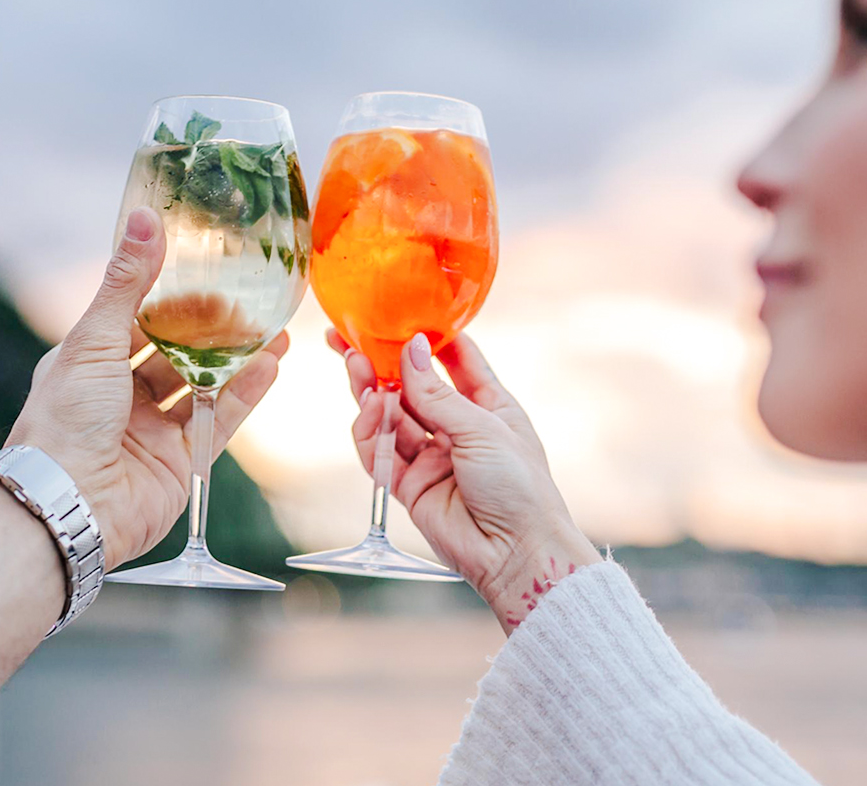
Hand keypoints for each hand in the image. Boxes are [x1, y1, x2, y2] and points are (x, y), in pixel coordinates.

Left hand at [7, 207, 288, 570]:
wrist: (68, 505)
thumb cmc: (65, 420)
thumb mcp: (94, 340)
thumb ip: (126, 282)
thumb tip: (143, 218)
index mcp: (88, 363)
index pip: (135, 319)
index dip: (170, 297)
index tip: (207, 272)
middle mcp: (118, 396)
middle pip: (173, 352)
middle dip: (210, 328)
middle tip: (247, 300)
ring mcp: (150, 430)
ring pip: (201, 385)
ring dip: (235, 358)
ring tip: (273, 329)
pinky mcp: (179, 462)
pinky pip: (218, 422)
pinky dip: (244, 394)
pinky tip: (270, 365)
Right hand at [331, 329, 598, 632]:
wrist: (516, 554)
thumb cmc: (519, 486)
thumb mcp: (481, 428)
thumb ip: (438, 392)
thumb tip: (411, 347)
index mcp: (488, 406)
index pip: (455, 359)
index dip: (427, 337)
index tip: (398, 313)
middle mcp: (457, 427)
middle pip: (410, 386)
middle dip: (380, 362)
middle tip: (347, 338)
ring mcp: (431, 456)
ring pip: (390, 416)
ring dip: (370, 391)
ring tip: (354, 365)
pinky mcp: (409, 485)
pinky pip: (379, 452)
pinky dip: (369, 430)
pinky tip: (368, 409)